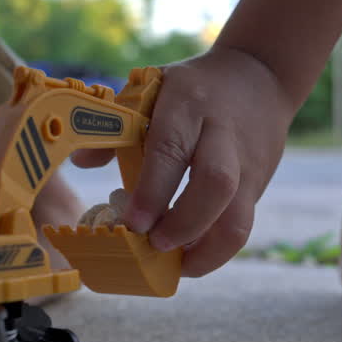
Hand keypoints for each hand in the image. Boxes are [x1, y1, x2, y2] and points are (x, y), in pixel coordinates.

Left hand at [73, 46, 292, 276]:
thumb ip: (117, 126)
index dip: (152, 192)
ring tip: (177, 266)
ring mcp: (248, 164)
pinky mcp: (258, 186)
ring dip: (206, 252)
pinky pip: (243, 226)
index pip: (171, 150)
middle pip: (215, 184)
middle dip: (183, 224)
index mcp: (188, 106)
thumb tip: (81, 161)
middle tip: (155, 245)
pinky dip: (216, 250)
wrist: (260, 75)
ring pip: (238, 217)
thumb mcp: (152, 90)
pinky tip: (191, 257)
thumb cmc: (192, 89)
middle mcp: (223, 135)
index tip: (133, 224)